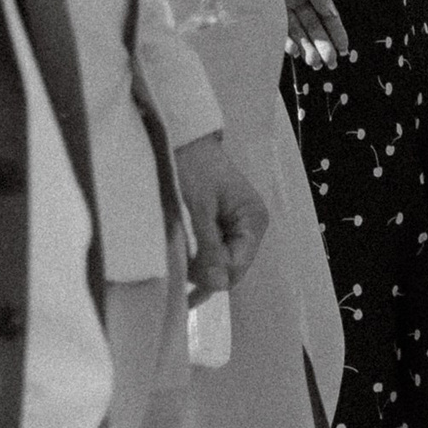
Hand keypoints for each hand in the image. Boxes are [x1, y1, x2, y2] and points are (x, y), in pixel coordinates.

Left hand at [173, 134, 267, 296]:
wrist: (182, 142)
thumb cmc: (193, 168)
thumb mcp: (199, 209)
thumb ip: (209, 247)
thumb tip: (218, 285)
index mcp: (253, 220)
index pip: (238, 265)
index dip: (213, 274)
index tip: (185, 271)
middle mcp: (249, 228)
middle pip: (229, 269)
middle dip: (204, 272)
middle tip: (175, 266)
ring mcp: (234, 230)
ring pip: (218, 265)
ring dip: (197, 267)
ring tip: (174, 257)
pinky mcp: (219, 230)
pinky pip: (211, 256)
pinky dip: (196, 262)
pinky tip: (181, 273)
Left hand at [263, 0, 349, 66]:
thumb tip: (332, 13)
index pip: (325, 15)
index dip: (336, 32)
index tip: (344, 49)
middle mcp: (295, 0)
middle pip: (313, 27)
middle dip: (323, 45)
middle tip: (330, 64)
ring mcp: (279, 7)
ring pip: (297, 33)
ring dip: (307, 48)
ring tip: (315, 63)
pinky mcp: (262, 11)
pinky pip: (277, 30)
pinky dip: (287, 41)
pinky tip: (295, 51)